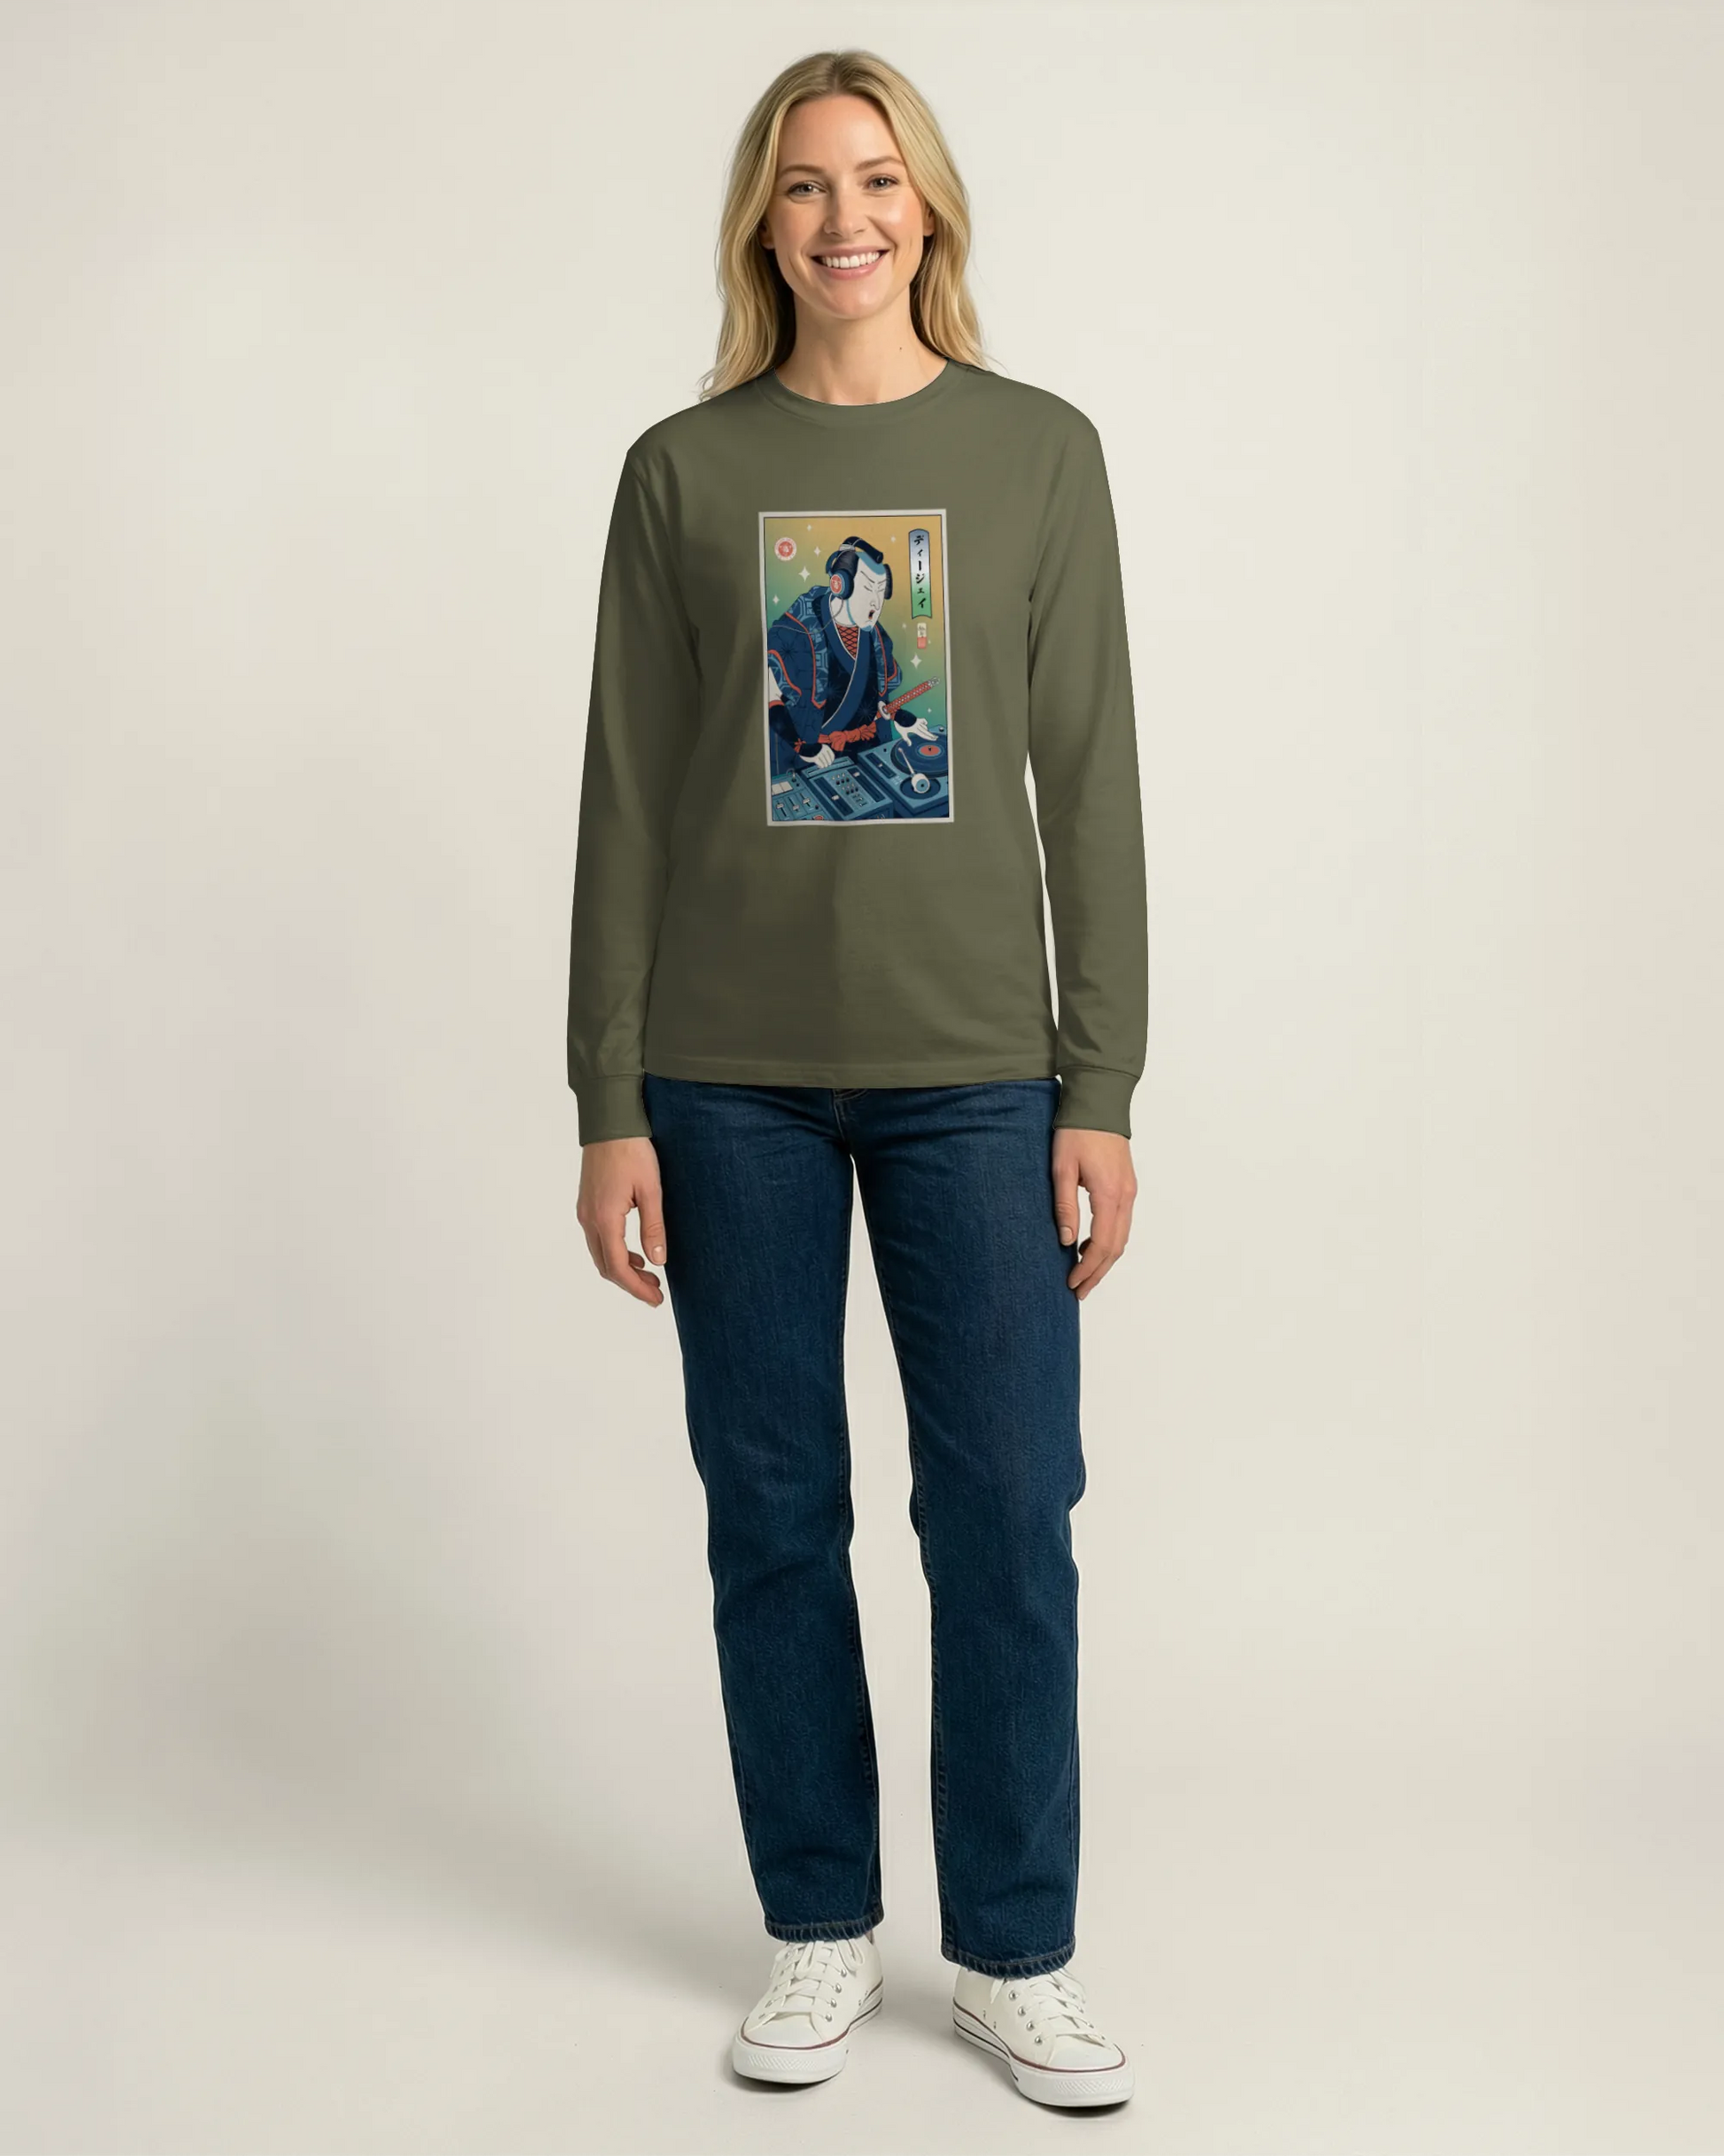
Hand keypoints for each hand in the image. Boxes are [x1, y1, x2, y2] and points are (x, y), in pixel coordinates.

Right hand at [576, 1136, 667, 1306]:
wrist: (609, 1122)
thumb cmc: (632, 1151)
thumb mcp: (651, 1190)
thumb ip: (654, 1228)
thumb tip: (658, 1262)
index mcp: (604, 1218)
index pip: (618, 1267)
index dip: (636, 1288)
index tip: (656, 1299)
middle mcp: (588, 1219)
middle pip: (606, 1266)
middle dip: (630, 1283)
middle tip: (656, 1292)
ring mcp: (585, 1212)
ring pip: (600, 1254)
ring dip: (623, 1269)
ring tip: (650, 1275)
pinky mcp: (587, 1204)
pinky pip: (598, 1239)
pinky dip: (615, 1253)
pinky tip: (635, 1253)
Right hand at [801, 743, 836, 769]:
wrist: (804, 749)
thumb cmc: (813, 750)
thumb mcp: (821, 749)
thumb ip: (825, 753)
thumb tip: (830, 762)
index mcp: (825, 747)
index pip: (832, 755)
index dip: (832, 760)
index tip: (830, 762)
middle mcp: (823, 750)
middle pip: (829, 760)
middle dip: (828, 763)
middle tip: (826, 765)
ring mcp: (819, 754)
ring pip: (825, 763)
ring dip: (824, 765)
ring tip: (823, 765)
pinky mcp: (815, 758)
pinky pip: (820, 764)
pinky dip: (821, 766)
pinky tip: (819, 766)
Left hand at [1051, 1127, 1136, 1299]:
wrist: (1099, 1102)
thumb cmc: (1077, 1132)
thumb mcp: (1062, 1169)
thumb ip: (1065, 1206)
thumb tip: (1067, 1241)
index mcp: (1109, 1194)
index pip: (1103, 1245)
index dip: (1089, 1269)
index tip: (1072, 1283)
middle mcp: (1125, 1196)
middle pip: (1116, 1247)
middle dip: (1098, 1272)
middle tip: (1078, 1289)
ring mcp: (1129, 1191)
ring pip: (1122, 1237)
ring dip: (1104, 1258)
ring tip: (1083, 1273)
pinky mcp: (1126, 1185)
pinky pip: (1121, 1222)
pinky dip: (1109, 1240)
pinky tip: (1089, 1244)